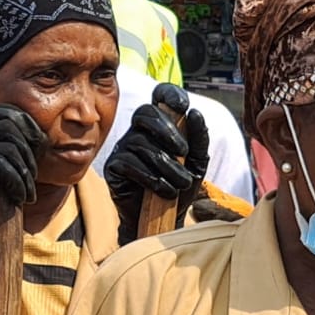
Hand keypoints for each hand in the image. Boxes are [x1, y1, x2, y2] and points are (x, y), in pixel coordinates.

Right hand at [0, 105, 45, 290]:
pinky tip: (19, 197)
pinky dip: (17, 183)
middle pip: (10, 127)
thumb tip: (43, 138)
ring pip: (9, 148)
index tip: (39, 149)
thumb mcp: (8, 167)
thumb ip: (18, 148)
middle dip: (30, 153)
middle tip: (33, 177)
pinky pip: (2, 166)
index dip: (27, 125)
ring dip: (26, 174)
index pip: (4, 110)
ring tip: (27, 193)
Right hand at [105, 84, 209, 244]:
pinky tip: (163, 190)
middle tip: (184, 153)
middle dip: (168, 131)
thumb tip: (194, 113)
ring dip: (166, 165)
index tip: (183, 105)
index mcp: (160, 125)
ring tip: (180, 183)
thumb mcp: (197, 164)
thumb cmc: (180, 187)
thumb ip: (199, 139)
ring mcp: (124, 148)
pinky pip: (129, 163)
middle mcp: (139, 131)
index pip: (158, 97)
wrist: (165, 220)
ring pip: (142, 143)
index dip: (168, 94)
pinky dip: (150, 177)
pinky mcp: (114, 167)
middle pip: (145, 113)